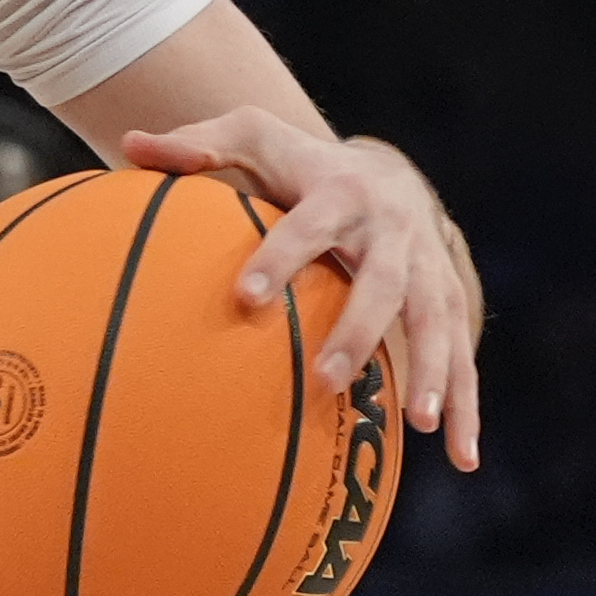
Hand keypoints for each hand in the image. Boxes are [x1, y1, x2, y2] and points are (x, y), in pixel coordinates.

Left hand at [115, 117, 486, 469]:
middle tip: (326, 380)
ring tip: (419, 423)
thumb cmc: (299, 163)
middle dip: (359, 331)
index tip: (245, 298)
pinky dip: (466, 405)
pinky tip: (463, 458)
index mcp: (341, 190)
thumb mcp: (251, 137)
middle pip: (382, 282)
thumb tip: (128, 145)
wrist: (387, 170)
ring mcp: (427, 268)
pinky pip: (463, 357)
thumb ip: (195, 145)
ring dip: (434, 371)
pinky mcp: (448, 302)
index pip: (307, 224)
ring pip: (436, 321)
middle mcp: (393, 230)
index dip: (279, 258)